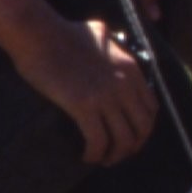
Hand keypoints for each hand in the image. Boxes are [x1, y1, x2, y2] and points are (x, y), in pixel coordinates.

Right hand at [18, 18, 158, 165]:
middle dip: (133, 146)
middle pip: (142, 127)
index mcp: (132, 69)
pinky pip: (98, 141)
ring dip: (115, 155)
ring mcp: (106, 96)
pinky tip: (86, 156)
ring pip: (124, 139)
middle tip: (118, 154)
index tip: (131, 136)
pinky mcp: (84, 106)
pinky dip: (95, 154)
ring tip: (103, 159)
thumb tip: (115, 45)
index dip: (143, 128)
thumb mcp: (103, 33)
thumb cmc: (64, 32)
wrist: (40, 34)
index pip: (151, 108)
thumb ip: (115, 44)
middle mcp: (125, 84)